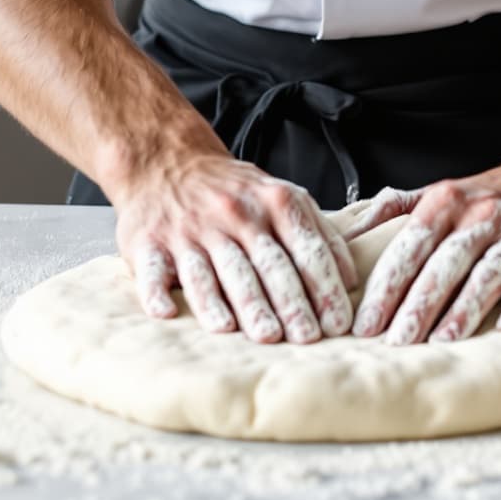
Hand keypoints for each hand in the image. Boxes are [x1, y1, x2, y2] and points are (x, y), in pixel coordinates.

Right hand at [110, 150, 358, 344]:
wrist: (165, 161)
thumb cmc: (231, 190)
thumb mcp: (281, 194)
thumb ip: (317, 232)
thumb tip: (350, 279)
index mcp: (271, 201)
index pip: (305, 248)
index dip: (324, 287)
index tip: (338, 324)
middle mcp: (232, 214)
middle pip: (266, 264)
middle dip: (289, 303)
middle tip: (306, 338)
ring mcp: (189, 229)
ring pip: (218, 271)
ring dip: (241, 304)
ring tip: (262, 335)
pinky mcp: (150, 243)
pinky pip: (154, 270)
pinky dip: (159, 292)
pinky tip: (169, 313)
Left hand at [343, 156, 500, 344]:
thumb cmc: (500, 194)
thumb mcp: (446, 191)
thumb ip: (396, 208)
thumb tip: (345, 229)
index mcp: (450, 202)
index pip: (410, 247)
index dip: (386, 286)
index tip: (364, 324)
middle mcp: (485, 214)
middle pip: (445, 263)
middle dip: (417, 305)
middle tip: (395, 344)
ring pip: (489, 272)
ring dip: (464, 308)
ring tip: (442, 342)